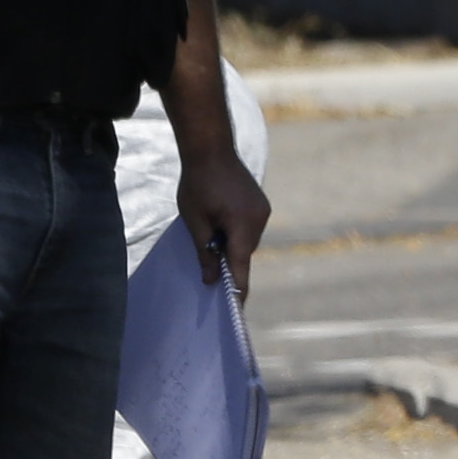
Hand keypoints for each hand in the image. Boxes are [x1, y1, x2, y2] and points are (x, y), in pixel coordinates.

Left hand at [174, 145, 273, 294]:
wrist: (210, 149)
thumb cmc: (197, 184)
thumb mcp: (194, 221)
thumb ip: (204, 252)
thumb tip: (210, 280)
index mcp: (243, 225)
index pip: (241, 266)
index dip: (237, 288)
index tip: (237, 309)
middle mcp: (259, 220)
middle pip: (244, 254)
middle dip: (228, 263)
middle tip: (211, 275)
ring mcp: (263, 212)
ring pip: (246, 242)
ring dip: (230, 245)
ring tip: (209, 237)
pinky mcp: (260, 206)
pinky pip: (248, 229)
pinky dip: (235, 233)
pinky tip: (219, 226)